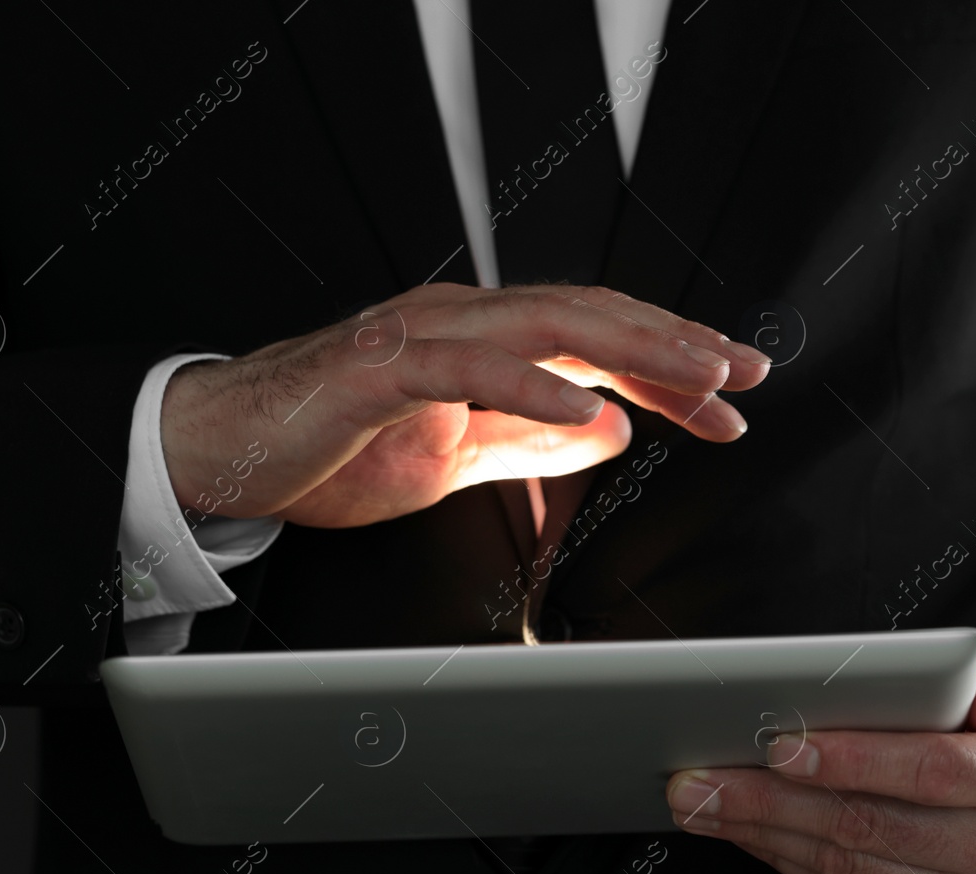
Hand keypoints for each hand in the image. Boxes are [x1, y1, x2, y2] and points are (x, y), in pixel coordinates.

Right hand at [160, 283, 769, 527]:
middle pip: (592, 317)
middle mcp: (462, 319)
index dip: (669, 366)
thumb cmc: (332, 445)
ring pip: (547, 324)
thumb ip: (528, 441)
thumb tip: (608, 434)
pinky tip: (589, 409)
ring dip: (631, 351)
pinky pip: (470, 368)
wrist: (227, 451)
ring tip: (697, 381)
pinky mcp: (381, 368)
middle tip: (747, 377)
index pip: (598, 340)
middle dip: (677, 346)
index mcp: (484, 337)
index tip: (731, 402)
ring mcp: (422, 334)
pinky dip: (534, 387)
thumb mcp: (454, 455)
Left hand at [665, 648, 975, 873]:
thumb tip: (970, 683)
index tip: (780, 746)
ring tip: (702, 803)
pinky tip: (747, 835)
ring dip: (761, 835)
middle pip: (869, 826)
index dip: (852, 760)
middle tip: (700, 778)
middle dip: (770, 800)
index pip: (931, 771)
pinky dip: (787, 866)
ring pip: (846, 868)